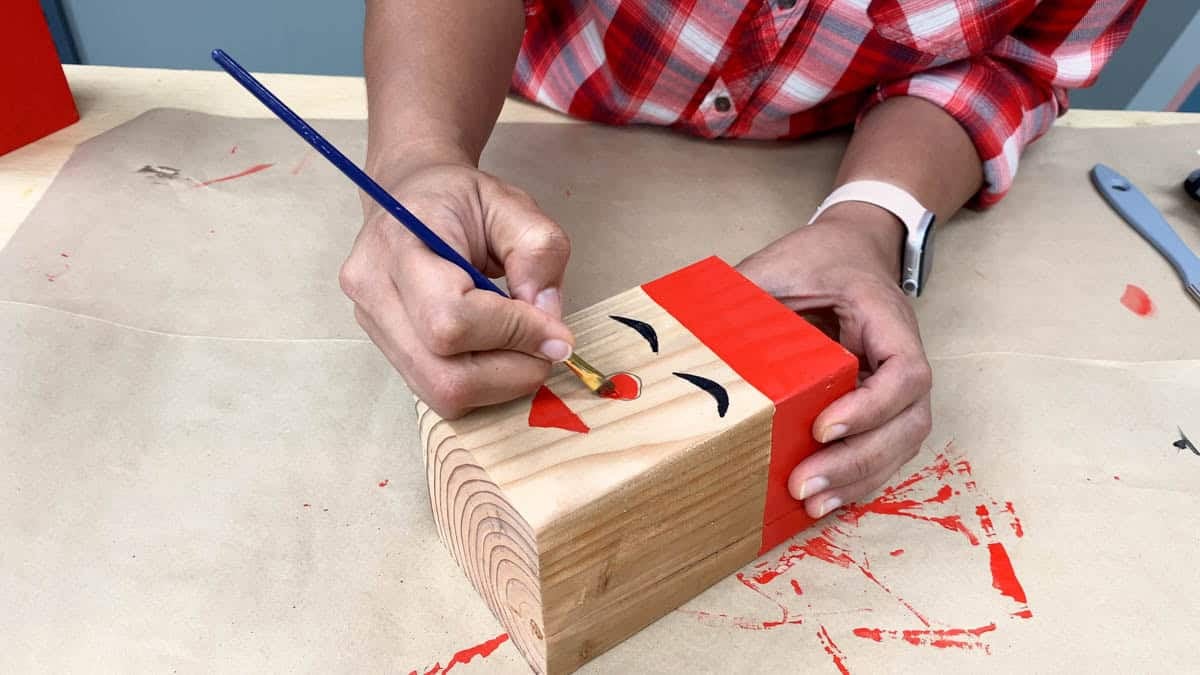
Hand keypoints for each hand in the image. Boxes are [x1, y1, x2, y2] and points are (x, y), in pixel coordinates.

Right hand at [339, 159, 573, 418]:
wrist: (409, 197)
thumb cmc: (459, 199)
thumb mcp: (512, 205)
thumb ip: (539, 254)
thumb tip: (548, 330)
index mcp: (399, 244)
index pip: (452, 318)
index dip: (514, 334)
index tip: (557, 332)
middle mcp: (373, 292)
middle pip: (445, 375)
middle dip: (511, 373)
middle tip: (545, 346)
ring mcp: (372, 326)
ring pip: (442, 394)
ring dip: (500, 383)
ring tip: (520, 345)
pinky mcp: (385, 349)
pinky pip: (438, 391)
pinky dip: (482, 382)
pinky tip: (495, 350)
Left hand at [735, 202, 933, 518]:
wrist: (849, 251)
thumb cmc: (819, 257)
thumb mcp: (781, 263)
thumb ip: (747, 293)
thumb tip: (695, 331)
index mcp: (887, 319)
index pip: (904, 374)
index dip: (871, 408)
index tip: (822, 427)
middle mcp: (900, 358)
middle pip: (908, 423)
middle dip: (858, 460)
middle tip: (804, 485)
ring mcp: (894, 388)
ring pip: (898, 445)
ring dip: (857, 480)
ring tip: (810, 504)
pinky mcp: (878, 408)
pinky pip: (880, 450)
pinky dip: (854, 480)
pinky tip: (821, 502)